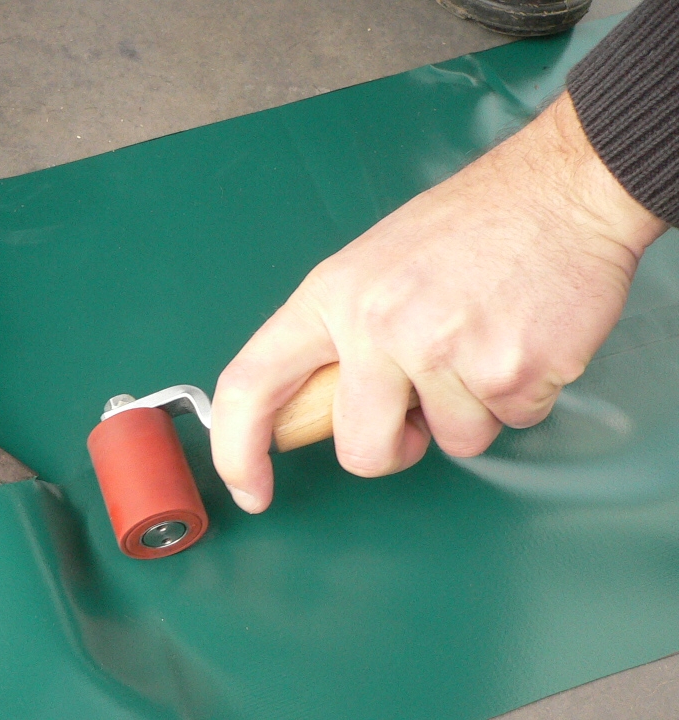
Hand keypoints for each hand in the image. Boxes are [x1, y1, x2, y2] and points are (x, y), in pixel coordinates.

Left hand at [211, 92, 667, 513]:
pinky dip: (522, 395)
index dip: (237, 449)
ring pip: (451, 442)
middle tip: (421, 402)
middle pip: (360, 451)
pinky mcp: (509, 370)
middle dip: (394, 447)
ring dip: (472, 409)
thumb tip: (309, 408)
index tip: (248, 490)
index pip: (252, 384)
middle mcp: (375, 324)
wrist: (562, 190)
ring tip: (483, 339)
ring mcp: (441, 349)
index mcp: (330, 297)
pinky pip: (510, 423)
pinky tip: (521, 336)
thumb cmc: (468, 228)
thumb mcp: (371, 265)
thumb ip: (337, 336)